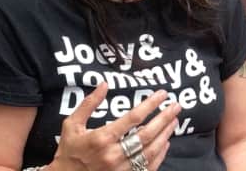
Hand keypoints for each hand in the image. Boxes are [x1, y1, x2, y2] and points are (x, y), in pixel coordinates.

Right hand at [49, 82, 179, 170]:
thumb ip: (89, 104)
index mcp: (101, 138)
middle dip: (164, 118)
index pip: (133, 118)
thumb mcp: (72, 124)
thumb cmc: (68, 151)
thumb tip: (104, 84)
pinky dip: (160, 154)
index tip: (162, 94)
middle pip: (146, 134)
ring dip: (165, 134)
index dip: (150, 104)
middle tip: (176, 106)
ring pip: (150, 151)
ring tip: (174, 121)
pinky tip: (166, 142)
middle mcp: (113, 155)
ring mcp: (120, 170)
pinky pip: (148, 167)